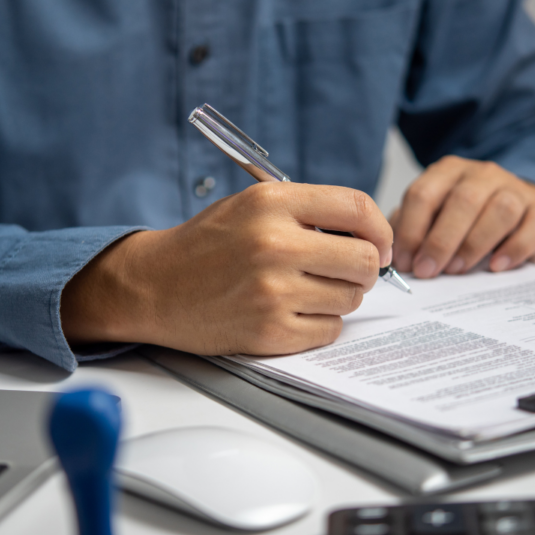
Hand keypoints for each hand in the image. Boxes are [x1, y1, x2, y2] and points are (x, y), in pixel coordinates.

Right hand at [60, 182, 392, 355]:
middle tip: (344, 273)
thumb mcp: (252, 205)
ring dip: (338, 298)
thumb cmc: (207, 246)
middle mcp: (274, 244)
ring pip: (350, 299)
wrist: (154, 286)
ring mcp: (272, 291)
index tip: (379, 244)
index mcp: (271, 203)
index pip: (357, 208)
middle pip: (363, 261)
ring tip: (305, 291)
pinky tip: (292, 313)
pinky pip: (328, 330)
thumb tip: (370, 236)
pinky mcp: (269, 331)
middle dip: (364, 269)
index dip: (380, 230)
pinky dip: (319, 325)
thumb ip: (308, 212)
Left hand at [390, 156, 534, 277]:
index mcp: (448, 172)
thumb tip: (392, 256)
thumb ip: (412, 227)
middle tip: (427, 270)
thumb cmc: (466, 215)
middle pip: (463, 200)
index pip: (424, 194)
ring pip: (500, 209)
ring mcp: (515, 189)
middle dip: (441, 240)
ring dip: (474, 244)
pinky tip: (496, 267)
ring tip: (457, 270)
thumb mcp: (434, 214)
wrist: (516, 203)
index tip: (405, 261)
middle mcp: (483, 174)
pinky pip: (533, 227)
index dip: (411, 230)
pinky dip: (514, 249)